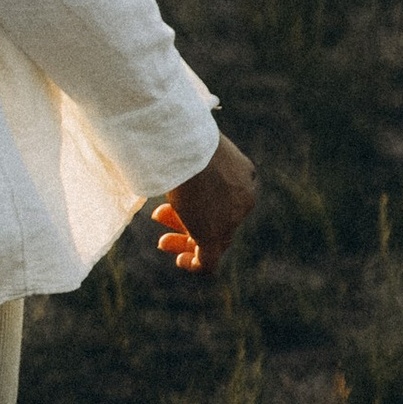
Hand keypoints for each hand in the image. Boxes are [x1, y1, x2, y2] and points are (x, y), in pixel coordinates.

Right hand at [152, 132, 254, 272]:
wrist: (187, 149)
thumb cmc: (183, 139)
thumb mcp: (192, 145)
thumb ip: (188, 156)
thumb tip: (164, 149)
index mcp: (243, 174)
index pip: (224, 196)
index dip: (197, 198)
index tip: (172, 195)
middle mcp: (242, 198)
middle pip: (217, 217)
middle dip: (187, 219)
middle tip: (159, 216)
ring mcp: (230, 220)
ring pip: (213, 239)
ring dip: (187, 241)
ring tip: (163, 242)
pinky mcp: (215, 237)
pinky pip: (209, 262)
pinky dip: (195, 264)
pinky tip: (181, 262)